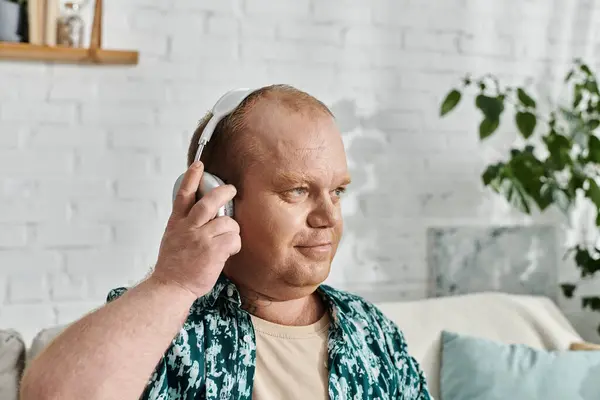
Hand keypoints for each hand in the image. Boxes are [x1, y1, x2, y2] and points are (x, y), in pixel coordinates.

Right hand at [150, 161, 240, 297]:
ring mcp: (201, 238)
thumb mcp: (172, 239)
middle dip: (224, 192)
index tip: (199, 165)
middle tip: (231, 190)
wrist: (170, 287)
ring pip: (228, 222)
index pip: (183, 194)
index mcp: (177, 223)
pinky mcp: (213, 250)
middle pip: (209, 201)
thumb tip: (200, 217)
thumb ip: (185, 226)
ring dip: (232, 230)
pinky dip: (235, 245)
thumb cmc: (173, 267)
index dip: (192, 177)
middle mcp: (189, 227)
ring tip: (226, 241)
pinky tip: (228, 252)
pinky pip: (234, 239)